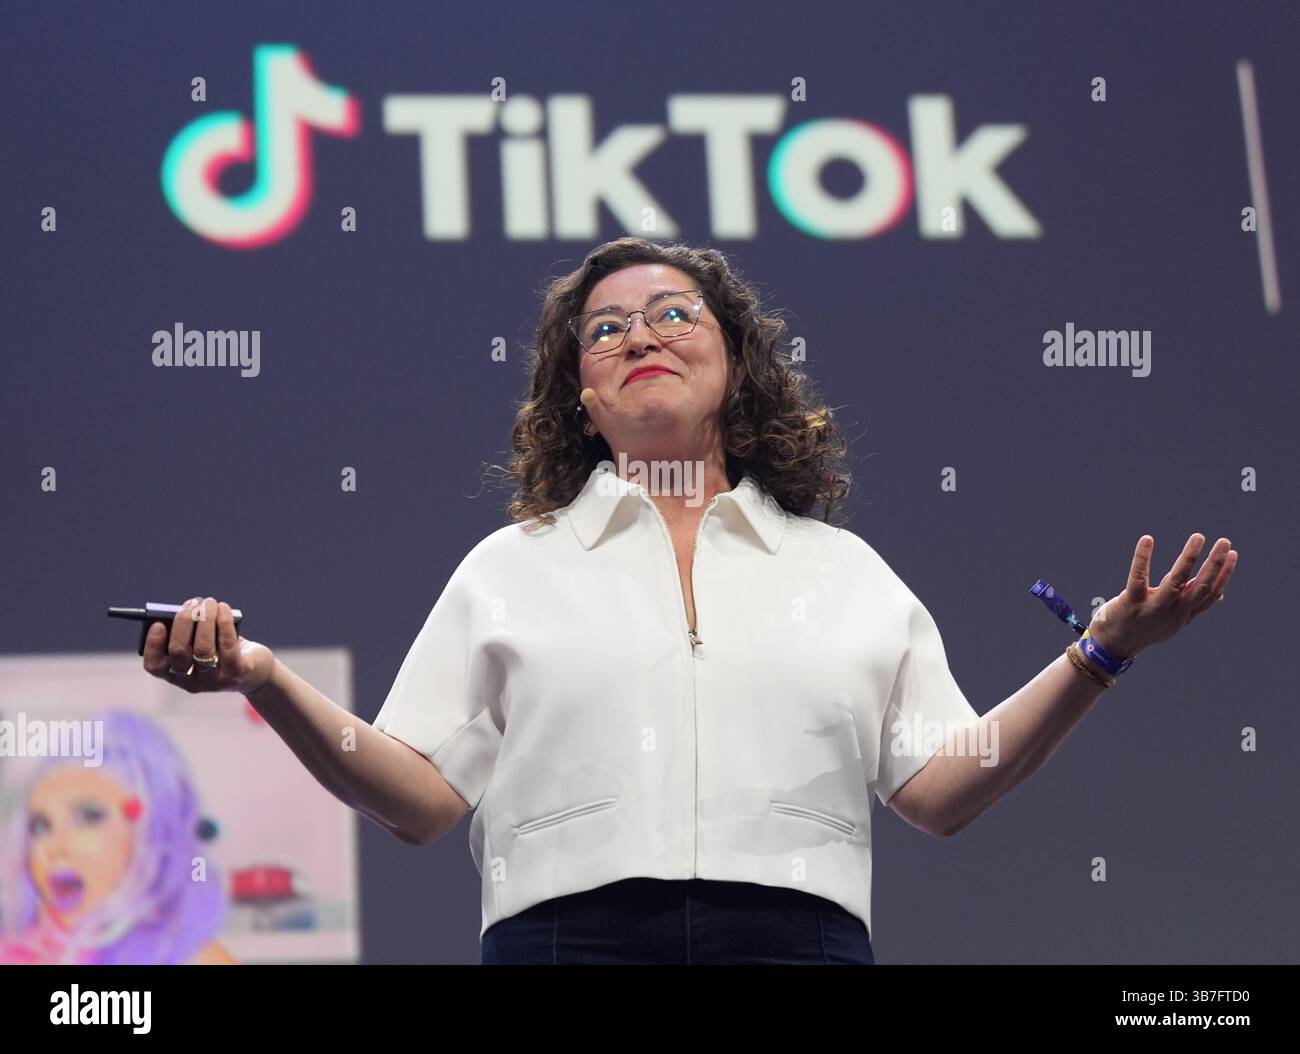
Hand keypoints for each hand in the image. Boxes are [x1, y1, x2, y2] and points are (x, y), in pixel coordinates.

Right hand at [142, 596, 276, 695]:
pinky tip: (223, 608)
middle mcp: (191, 682)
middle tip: (192, 604)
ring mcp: (213, 681)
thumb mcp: (202, 643)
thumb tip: (187, 609)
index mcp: (175, 675)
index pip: (154, 665)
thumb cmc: (221, 651)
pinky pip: (227, 645)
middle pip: (179, 652)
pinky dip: (224, 622)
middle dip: (184, 622)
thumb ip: (191, 631)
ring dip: (205, 619)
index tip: (158, 623)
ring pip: (202, 648)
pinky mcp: (235, 674)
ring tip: (209, 603)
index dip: (153, 644)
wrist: (256, 672)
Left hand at [1087, 534, 1237, 659]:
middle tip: (1225, 542)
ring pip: (1176, 581)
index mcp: (1183, 615)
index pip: (1210, 594)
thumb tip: (1219, 594)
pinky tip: (1147, 539)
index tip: (1233, 554)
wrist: (1112, 648)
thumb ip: (1191, 604)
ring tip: (1199, 537)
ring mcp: (1152, 609)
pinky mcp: (1131, 603)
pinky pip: (1138, 578)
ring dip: (1189, 558)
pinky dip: (1142, 558)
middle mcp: (1172, 613)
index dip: (1224, 575)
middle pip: (1200, 588)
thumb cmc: (1142, 628)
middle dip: (1215, 564)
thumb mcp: (1172, 620)